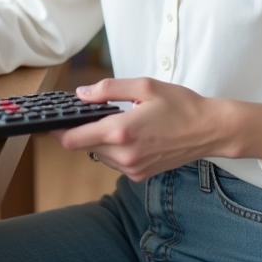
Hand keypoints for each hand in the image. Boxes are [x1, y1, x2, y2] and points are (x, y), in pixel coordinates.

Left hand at [51, 77, 261, 181]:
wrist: (209, 130)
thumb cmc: (181, 105)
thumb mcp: (144, 86)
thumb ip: (109, 89)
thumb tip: (81, 93)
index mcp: (122, 130)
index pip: (74, 139)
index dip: (59, 131)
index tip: (52, 122)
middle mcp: (124, 155)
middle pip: (84, 146)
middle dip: (83, 130)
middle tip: (90, 112)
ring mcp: (132, 168)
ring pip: (99, 154)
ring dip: (100, 139)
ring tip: (120, 121)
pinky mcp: (140, 175)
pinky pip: (115, 161)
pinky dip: (116, 148)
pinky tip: (132, 134)